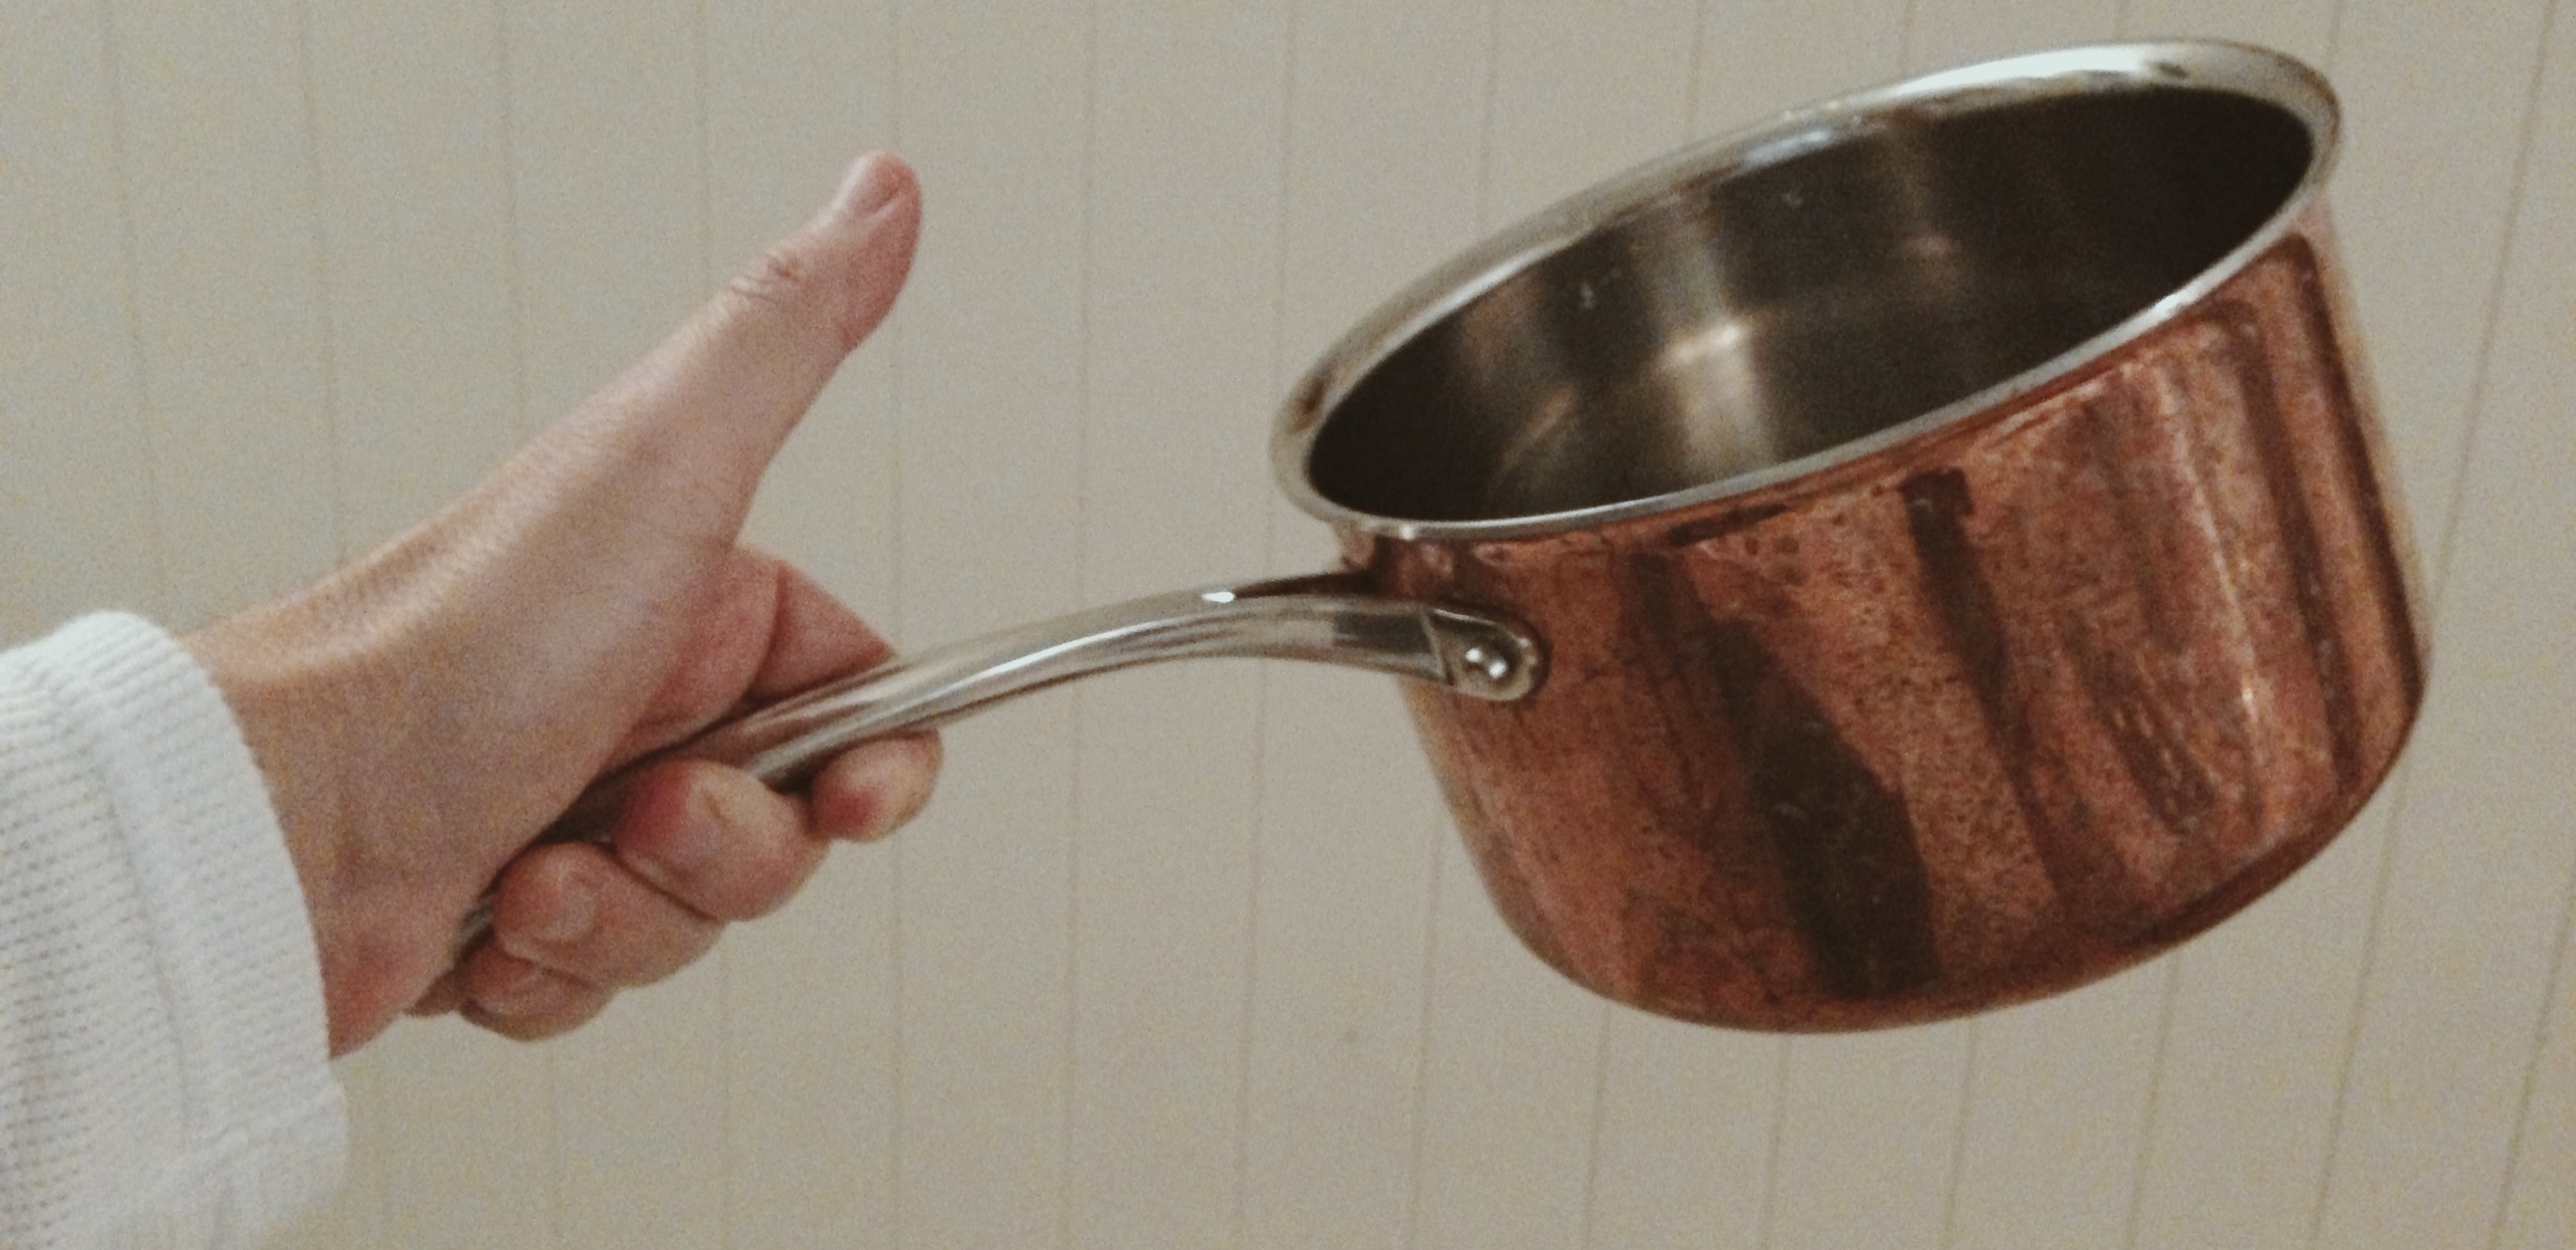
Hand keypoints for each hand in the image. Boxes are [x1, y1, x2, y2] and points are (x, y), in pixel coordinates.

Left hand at [184, 153, 930, 1053]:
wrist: (273, 817)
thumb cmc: (451, 645)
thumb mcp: (661, 463)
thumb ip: (788, 334)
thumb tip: (881, 196)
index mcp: (692, 607)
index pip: (856, 708)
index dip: (870, 771)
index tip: (849, 792)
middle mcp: (632, 703)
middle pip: (786, 833)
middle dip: (727, 851)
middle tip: (643, 807)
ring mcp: (568, 812)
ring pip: (697, 919)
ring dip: (631, 916)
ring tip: (537, 867)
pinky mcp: (504, 916)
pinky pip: (599, 984)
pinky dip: (553, 972)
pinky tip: (486, 919)